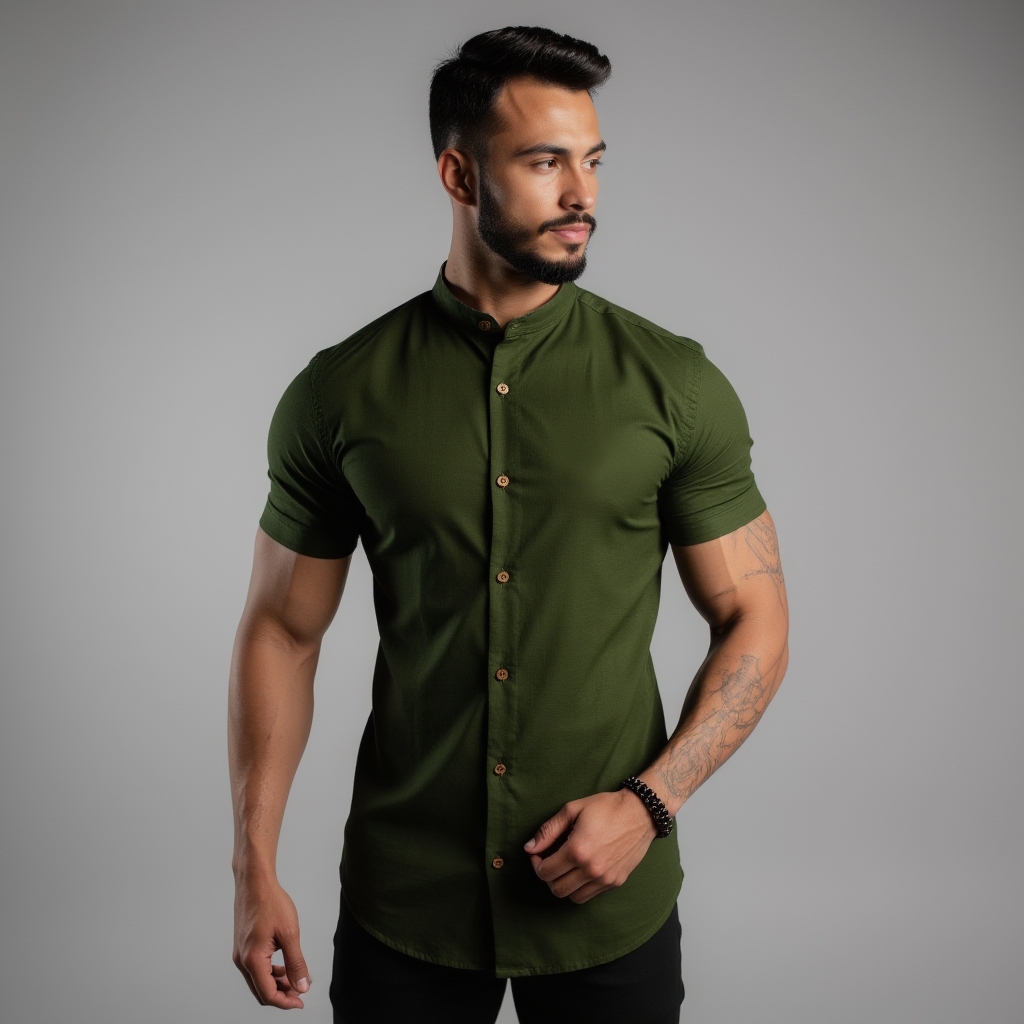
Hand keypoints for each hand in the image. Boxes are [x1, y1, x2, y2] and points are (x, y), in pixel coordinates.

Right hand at [232, 873, 310, 1008]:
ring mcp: (239, 953)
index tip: (301, 1002)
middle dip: (281, 995)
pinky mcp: (242, 946)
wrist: (254, 882)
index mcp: (252, 959)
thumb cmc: (271, 903)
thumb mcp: (290, 933)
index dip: (285, 1002)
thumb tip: (302, 986)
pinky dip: (269, 972)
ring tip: (295, 979)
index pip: (268, 994)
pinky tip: (283, 967)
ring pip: (258, 980)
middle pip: (261, 990)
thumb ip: (296, 963)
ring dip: (276, 984)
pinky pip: (255, 968)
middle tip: (300, 992)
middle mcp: (242, 960)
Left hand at [525, 789, 656, 903]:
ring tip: (565, 867)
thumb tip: (529, 848)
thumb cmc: (606, 807)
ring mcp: (604, 879)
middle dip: (547, 876)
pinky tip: (581, 870)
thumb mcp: (573, 809)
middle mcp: (591, 869)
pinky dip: (580, 887)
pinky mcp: (615, 882)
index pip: (545, 872)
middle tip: (550, 861)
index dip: (536, 864)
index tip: (538, 854)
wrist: (641, 813)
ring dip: (563, 884)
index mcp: (577, 850)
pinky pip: (590, 895)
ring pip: (572, 897)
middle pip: (556, 889)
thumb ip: (548, 830)